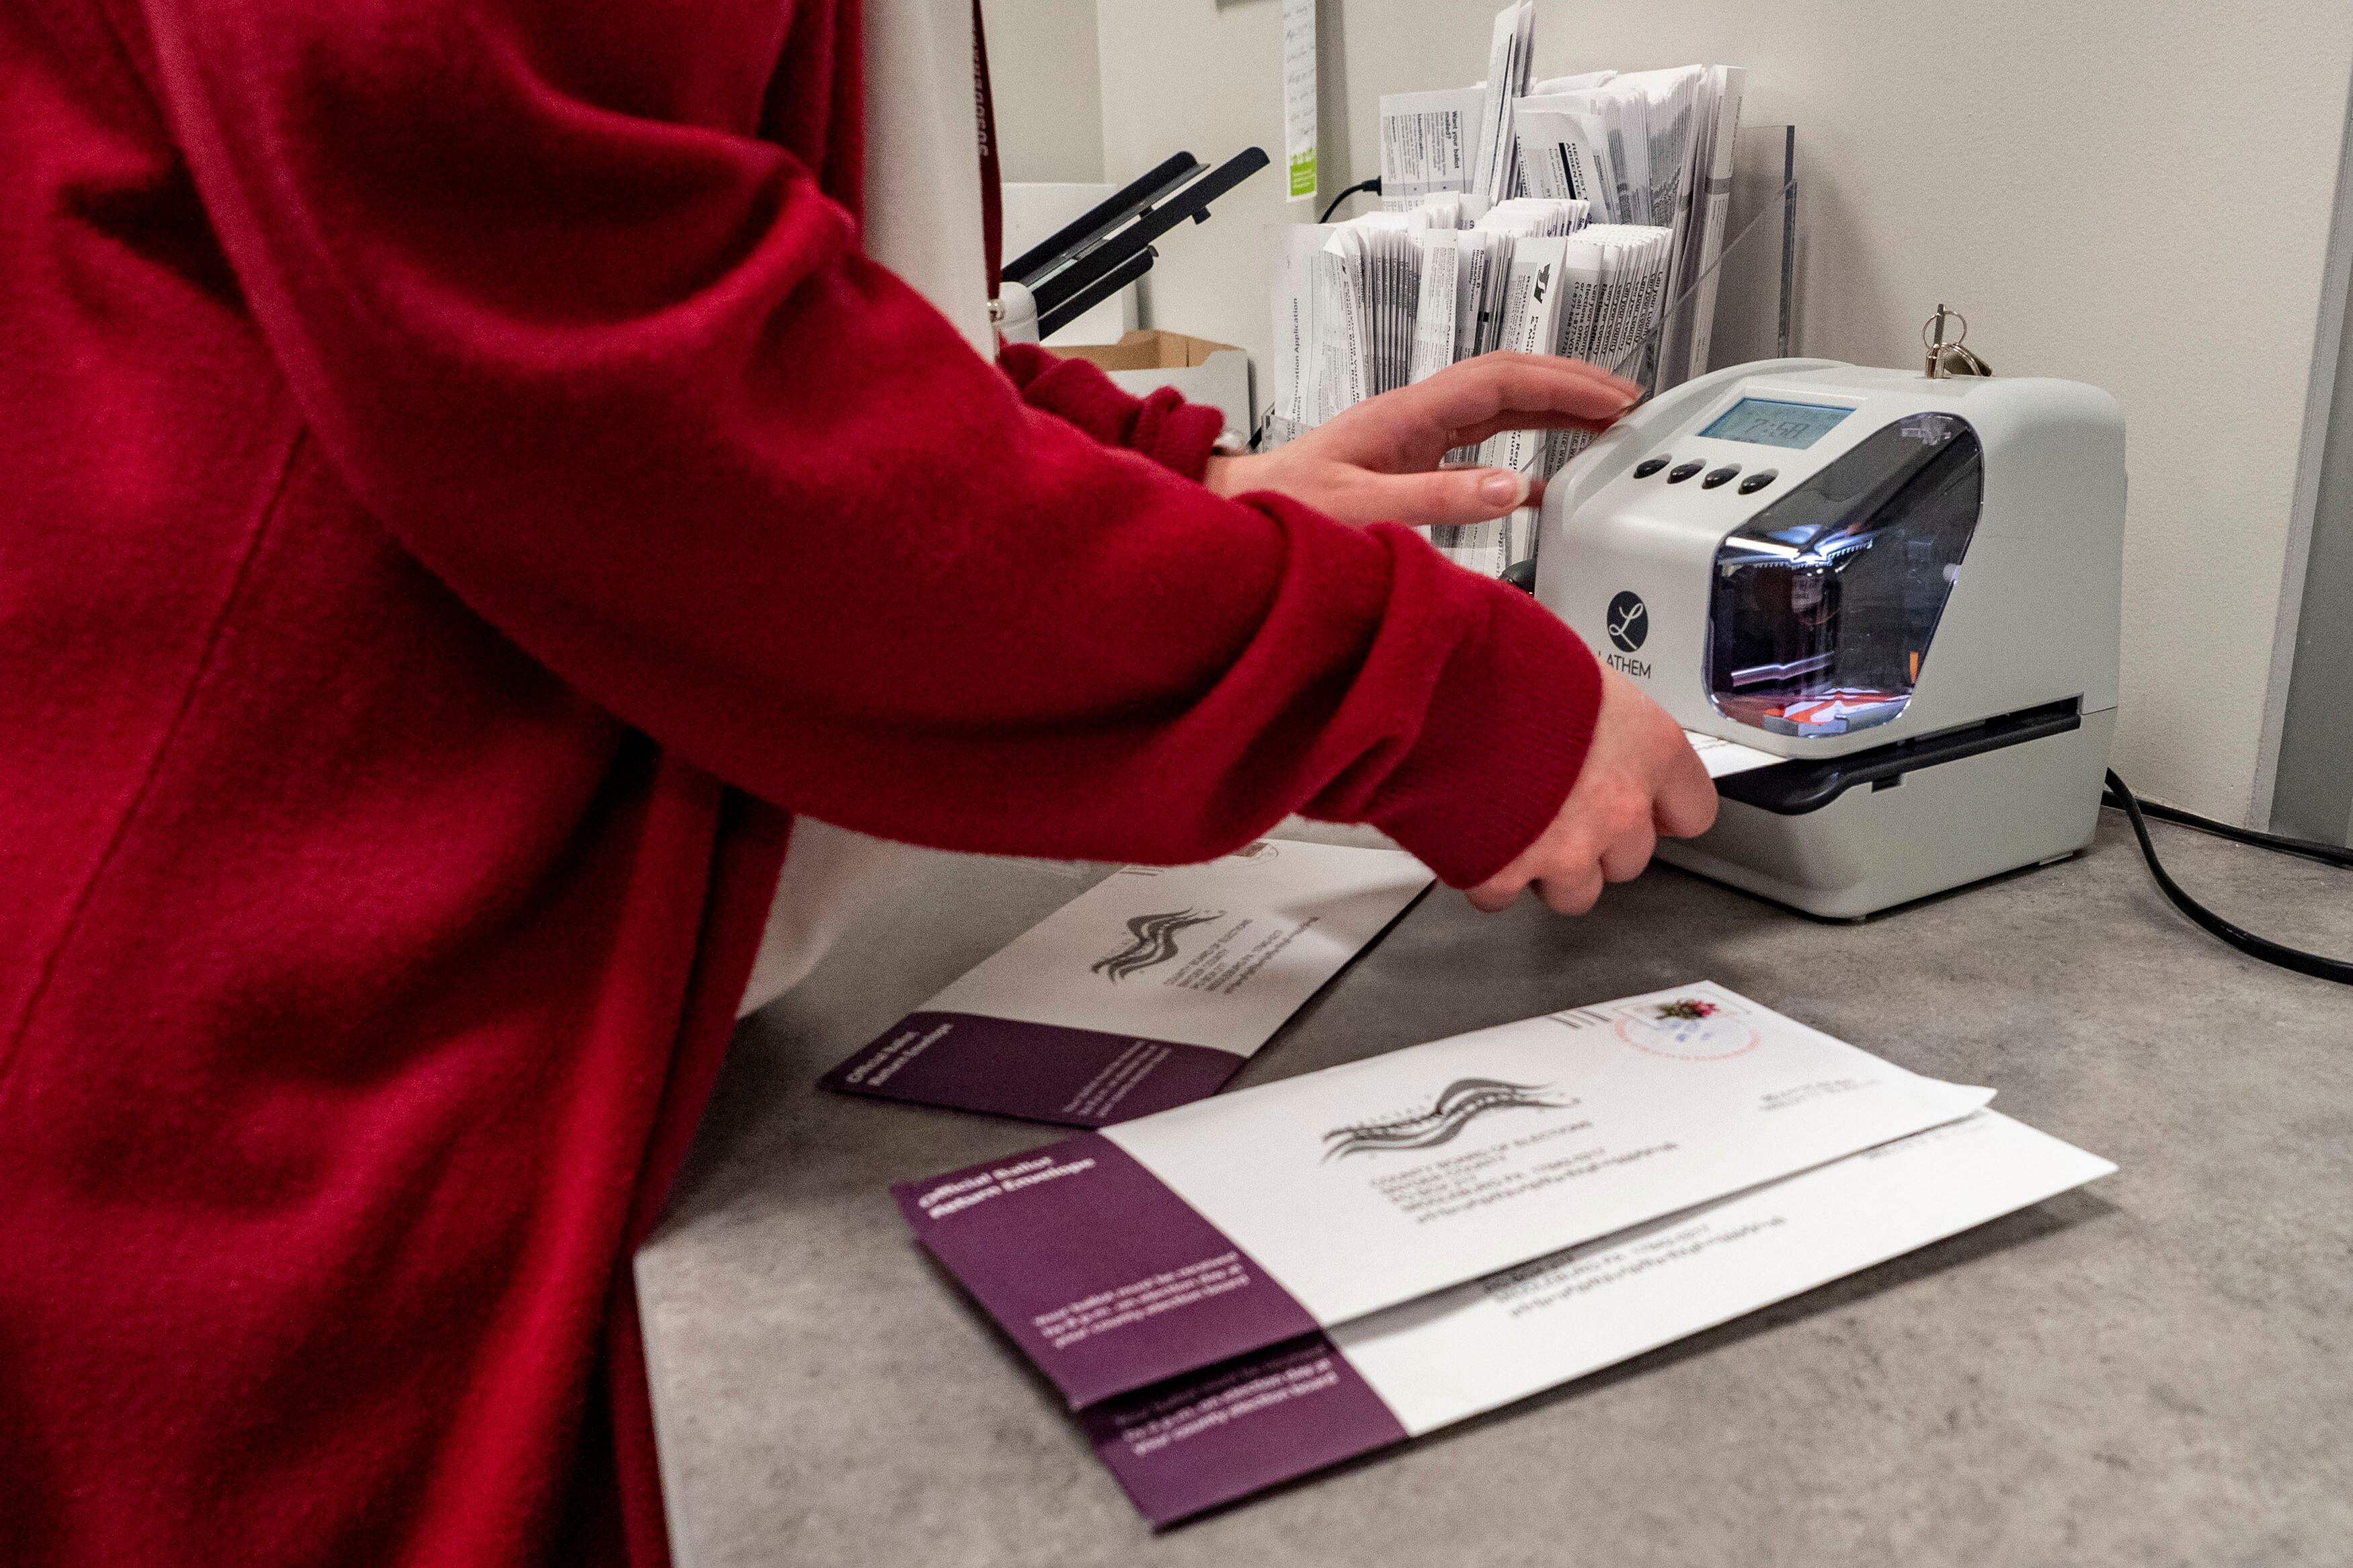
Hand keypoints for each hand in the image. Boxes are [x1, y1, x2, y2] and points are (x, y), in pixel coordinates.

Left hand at [1204, 352, 1639, 527]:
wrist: (1241, 514)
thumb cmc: (1285, 507)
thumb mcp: (1361, 508)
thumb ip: (1435, 498)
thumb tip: (1513, 488)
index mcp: (1410, 413)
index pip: (1502, 382)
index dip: (1563, 385)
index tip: (1613, 400)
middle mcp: (1418, 415)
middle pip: (1509, 382)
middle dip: (1572, 387)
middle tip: (1628, 405)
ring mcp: (1416, 435)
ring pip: (1500, 407)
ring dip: (1554, 412)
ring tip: (1607, 426)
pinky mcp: (1411, 460)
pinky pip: (1481, 443)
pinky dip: (1524, 451)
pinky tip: (1549, 480)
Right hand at [1468, 666, 1717, 914]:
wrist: (1425, 687)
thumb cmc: (1493, 663)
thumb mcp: (1574, 671)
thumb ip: (1599, 718)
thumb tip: (1591, 726)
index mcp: (1648, 749)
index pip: (1693, 810)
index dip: (1661, 808)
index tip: (1646, 805)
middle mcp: (1617, 807)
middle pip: (1631, 857)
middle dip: (1597, 839)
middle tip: (1558, 804)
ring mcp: (1564, 850)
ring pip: (1576, 891)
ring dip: (1549, 866)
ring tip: (1513, 822)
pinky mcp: (1504, 875)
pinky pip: (1503, 895)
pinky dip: (1486, 873)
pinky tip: (1471, 833)